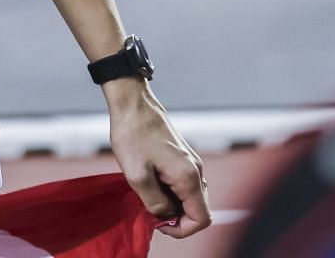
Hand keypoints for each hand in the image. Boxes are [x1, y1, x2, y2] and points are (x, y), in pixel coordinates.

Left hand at [107, 83, 210, 238]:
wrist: (133, 105)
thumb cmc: (132, 136)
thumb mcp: (136, 176)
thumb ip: (154, 202)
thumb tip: (166, 215)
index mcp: (188, 177)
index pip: (202, 219)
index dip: (182, 229)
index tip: (159, 223)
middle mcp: (197, 170)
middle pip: (198, 209)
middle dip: (176, 217)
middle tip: (150, 209)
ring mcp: (192, 163)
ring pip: (190, 197)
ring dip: (172, 204)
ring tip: (148, 194)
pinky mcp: (184, 157)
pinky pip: (184, 184)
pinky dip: (171, 191)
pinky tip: (151, 182)